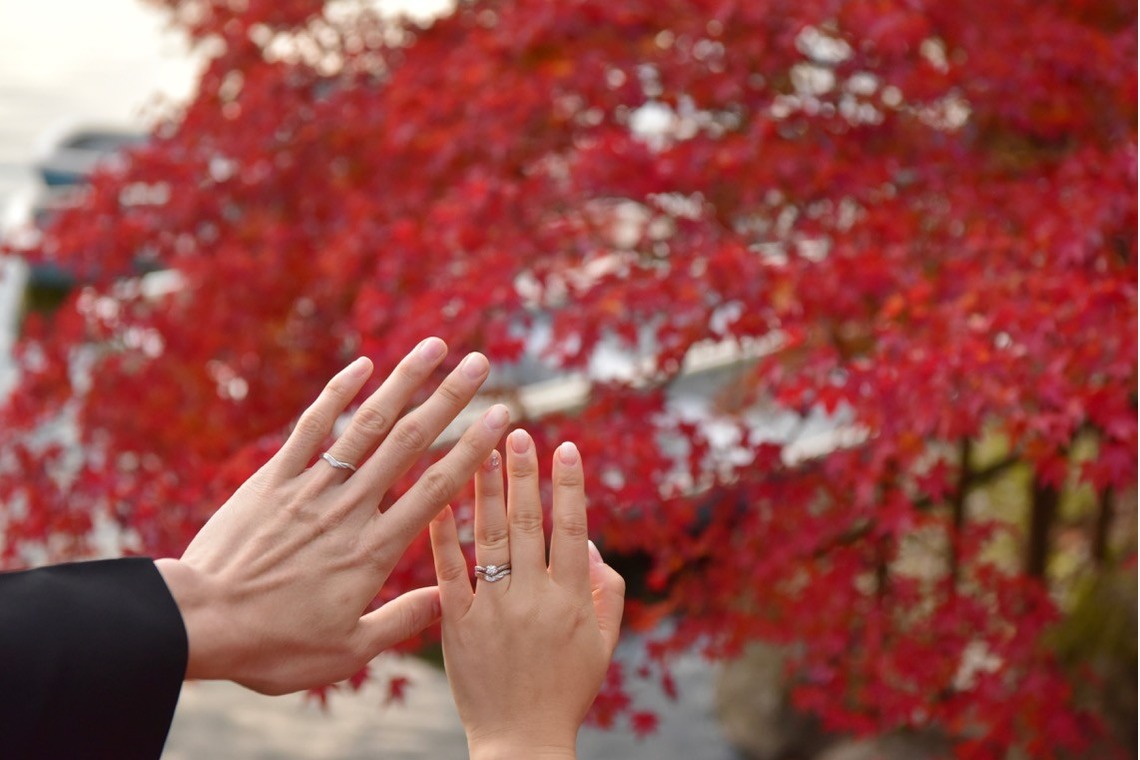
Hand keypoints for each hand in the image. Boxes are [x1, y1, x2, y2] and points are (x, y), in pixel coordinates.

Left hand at [155, 338, 509, 694]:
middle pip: (409, 442)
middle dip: (449, 399)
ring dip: (402, 381)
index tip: (501, 416)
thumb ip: (401, 622)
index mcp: (373, 550)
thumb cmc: (271, 645)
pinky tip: (362, 364)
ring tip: (434, 346)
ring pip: (365, 425)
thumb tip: (449, 599)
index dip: (472, 448)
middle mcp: (348, 508)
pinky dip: (336, 393)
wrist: (199, 622)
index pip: (435, 489)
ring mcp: (310, 487)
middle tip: (480, 364)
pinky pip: (311, 427)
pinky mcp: (273, 479)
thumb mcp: (345, 651)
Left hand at [429, 430, 625, 759]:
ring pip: (489, 537)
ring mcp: (493, 609)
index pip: (570, 529)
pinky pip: (449, 573)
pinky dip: (444, 535)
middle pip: (528, 523)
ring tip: (480, 448)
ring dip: (486, 489)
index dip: (569, 486)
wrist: (521, 742)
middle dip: (522, 473)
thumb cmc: (566, 692)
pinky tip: (438, 500)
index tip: (565, 448)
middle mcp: (532, 597)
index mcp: (571, 600)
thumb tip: (588, 543)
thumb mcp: (603, 645)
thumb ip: (605, 592)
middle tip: (516, 430)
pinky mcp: (458, 624)